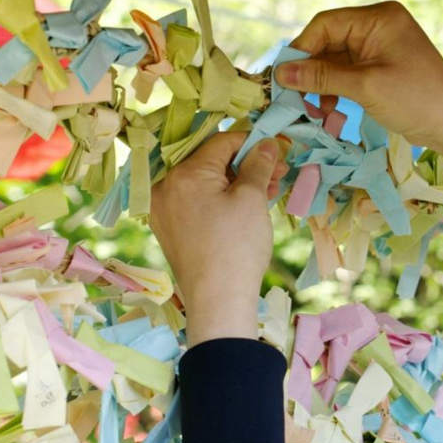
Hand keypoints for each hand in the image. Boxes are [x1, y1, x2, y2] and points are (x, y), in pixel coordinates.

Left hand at [149, 132, 288, 345]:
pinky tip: (247, 205)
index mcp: (183, 174)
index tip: (278, 148)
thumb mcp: (252, 198)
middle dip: (247, 164)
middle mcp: (165, 188)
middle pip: (212, 162)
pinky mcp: (170, 228)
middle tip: (278, 173)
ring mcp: (164, 210)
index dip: (253, 142)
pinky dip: (222, 198)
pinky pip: (197, 201)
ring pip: (206, 182)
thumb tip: (265, 144)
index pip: (221, 142)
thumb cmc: (237, 246)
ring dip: (237, 182)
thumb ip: (258, 164)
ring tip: (269, 191)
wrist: (219, 300)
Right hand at [276, 1, 442, 149]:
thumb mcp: (365, 87)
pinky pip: (348, 72)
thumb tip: (281, 73)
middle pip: (329, 41)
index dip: (302, 49)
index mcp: (379, 18)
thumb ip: (322, 77)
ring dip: (321, 84)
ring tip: (314, 109)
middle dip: (311, 70)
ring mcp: (380, 47)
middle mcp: (378, 26)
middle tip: (293, 97)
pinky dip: (335, 89)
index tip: (284, 75)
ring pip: (335, 60)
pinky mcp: (380, 67)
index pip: (326, 24)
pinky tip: (328, 109)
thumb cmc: (415, 99)